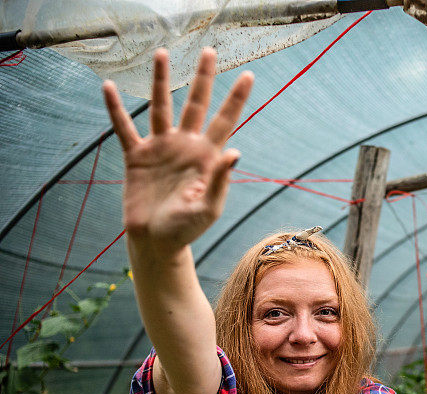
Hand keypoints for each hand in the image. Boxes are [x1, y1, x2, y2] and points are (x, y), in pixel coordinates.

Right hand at [102, 48, 253, 252]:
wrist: (156, 241)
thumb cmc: (187, 228)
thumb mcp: (208, 208)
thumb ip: (220, 180)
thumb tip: (234, 152)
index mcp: (207, 156)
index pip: (225, 121)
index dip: (236, 99)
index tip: (248, 75)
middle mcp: (186, 145)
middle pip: (196, 104)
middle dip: (203, 78)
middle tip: (209, 51)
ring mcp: (161, 148)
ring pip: (161, 106)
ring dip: (161, 81)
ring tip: (162, 54)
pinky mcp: (137, 156)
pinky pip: (124, 127)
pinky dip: (116, 109)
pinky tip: (110, 87)